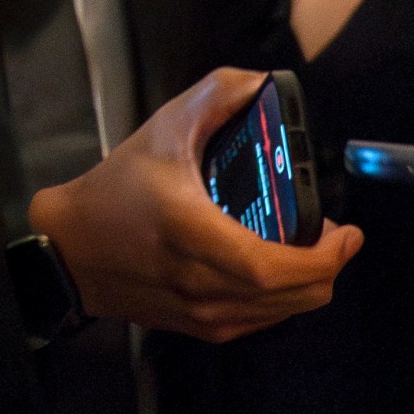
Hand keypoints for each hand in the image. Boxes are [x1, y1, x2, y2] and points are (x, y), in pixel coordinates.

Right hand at [26, 68, 363, 341]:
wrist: (68, 249)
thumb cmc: (115, 190)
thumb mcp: (161, 130)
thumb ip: (215, 96)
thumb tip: (263, 85)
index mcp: (192, 233)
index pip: (273, 266)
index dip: (323, 257)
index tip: (344, 231)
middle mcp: (200, 283)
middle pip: (293, 295)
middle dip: (329, 268)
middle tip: (332, 236)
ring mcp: (201, 313)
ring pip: (283, 313)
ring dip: (309, 284)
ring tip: (309, 251)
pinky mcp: (198, 328)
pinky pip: (261, 322)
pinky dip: (282, 300)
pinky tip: (277, 274)